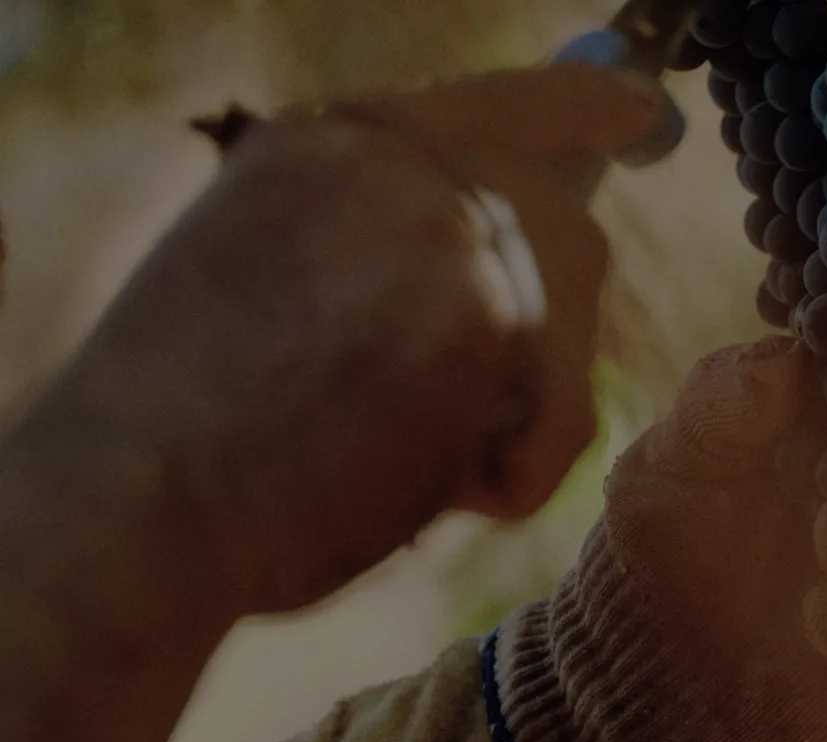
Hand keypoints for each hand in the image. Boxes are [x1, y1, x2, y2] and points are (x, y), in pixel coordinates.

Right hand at [35, 64, 671, 615]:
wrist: (136, 502)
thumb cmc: (190, 441)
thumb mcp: (276, 291)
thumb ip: (379, 254)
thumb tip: (509, 275)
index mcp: (327, 150)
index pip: (497, 102)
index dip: (579, 103)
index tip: (637, 108)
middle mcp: (396, 164)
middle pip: (564, 228)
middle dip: (553, 340)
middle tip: (496, 428)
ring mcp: (446, 227)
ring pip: (568, 330)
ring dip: (516, 420)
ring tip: (410, 464)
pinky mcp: (488, 312)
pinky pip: (566, 411)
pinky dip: (517, 472)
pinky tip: (428, 488)